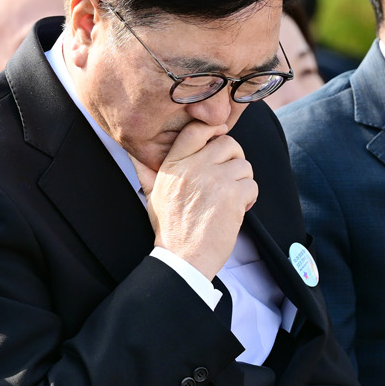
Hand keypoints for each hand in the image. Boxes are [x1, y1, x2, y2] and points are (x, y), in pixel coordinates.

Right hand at [133, 120, 256, 279]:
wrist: (183, 257)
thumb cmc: (170, 228)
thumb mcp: (152, 194)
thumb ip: (146, 169)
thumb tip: (133, 151)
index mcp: (174, 164)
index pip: (196, 130)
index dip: (213, 128)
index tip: (220, 135)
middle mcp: (194, 168)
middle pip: (228, 143)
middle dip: (234, 157)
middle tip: (230, 175)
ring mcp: (215, 181)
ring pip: (244, 165)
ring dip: (242, 181)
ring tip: (230, 198)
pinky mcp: (233, 196)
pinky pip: (252, 184)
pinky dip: (249, 198)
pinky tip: (236, 210)